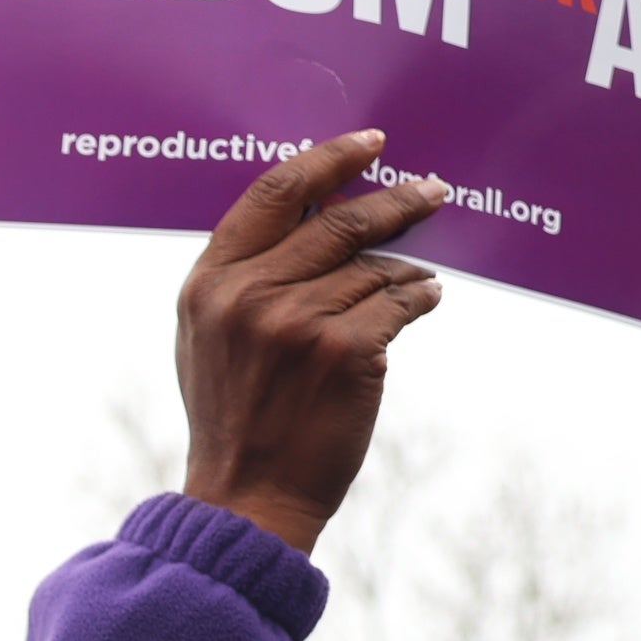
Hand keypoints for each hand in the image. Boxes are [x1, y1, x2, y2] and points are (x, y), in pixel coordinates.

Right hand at [174, 132, 447, 553]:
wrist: (248, 495)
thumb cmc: (234, 417)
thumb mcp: (208, 339)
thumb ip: (243, 279)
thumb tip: (308, 218)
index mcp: (209, 284)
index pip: (273, 194)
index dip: (327, 161)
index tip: (369, 145)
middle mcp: (248, 294)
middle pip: (337, 221)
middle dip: (395, 200)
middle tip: (432, 190)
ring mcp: (297, 321)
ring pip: (375, 265)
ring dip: (407, 267)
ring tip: (420, 277)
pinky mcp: (345, 350)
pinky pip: (401, 302)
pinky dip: (420, 298)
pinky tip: (423, 302)